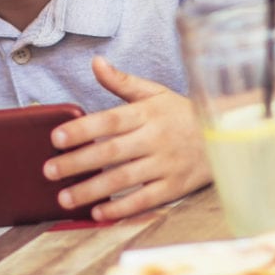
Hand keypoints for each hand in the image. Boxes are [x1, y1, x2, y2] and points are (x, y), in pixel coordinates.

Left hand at [44, 58, 209, 221]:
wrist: (226, 136)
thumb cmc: (182, 114)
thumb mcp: (155, 93)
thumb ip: (122, 81)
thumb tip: (95, 62)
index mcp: (147, 114)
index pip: (109, 120)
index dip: (82, 129)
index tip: (56, 138)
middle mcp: (155, 139)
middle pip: (111, 152)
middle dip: (77, 162)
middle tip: (49, 171)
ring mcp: (165, 164)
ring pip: (123, 178)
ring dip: (92, 189)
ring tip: (64, 197)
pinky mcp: (174, 187)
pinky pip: (145, 199)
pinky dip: (121, 208)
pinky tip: (98, 213)